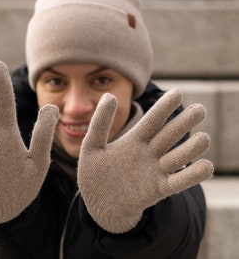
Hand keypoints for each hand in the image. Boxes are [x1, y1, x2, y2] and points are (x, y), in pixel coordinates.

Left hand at [77, 89, 212, 232]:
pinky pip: (179, 182)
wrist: (97, 204)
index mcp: (133, 141)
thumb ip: (100, 123)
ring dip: (192, 148)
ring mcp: (155, 171)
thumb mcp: (91, 146)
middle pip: (169, 135)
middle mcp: (148, 153)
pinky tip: (206, 166)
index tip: (176, 92)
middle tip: (199, 109)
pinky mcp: (158, 190)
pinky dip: (193, 175)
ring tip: (203, 139)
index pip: (152, 121)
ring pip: (178, 157)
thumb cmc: (93, 175)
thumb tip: (110, 95)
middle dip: (184, 122)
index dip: (163, 108)